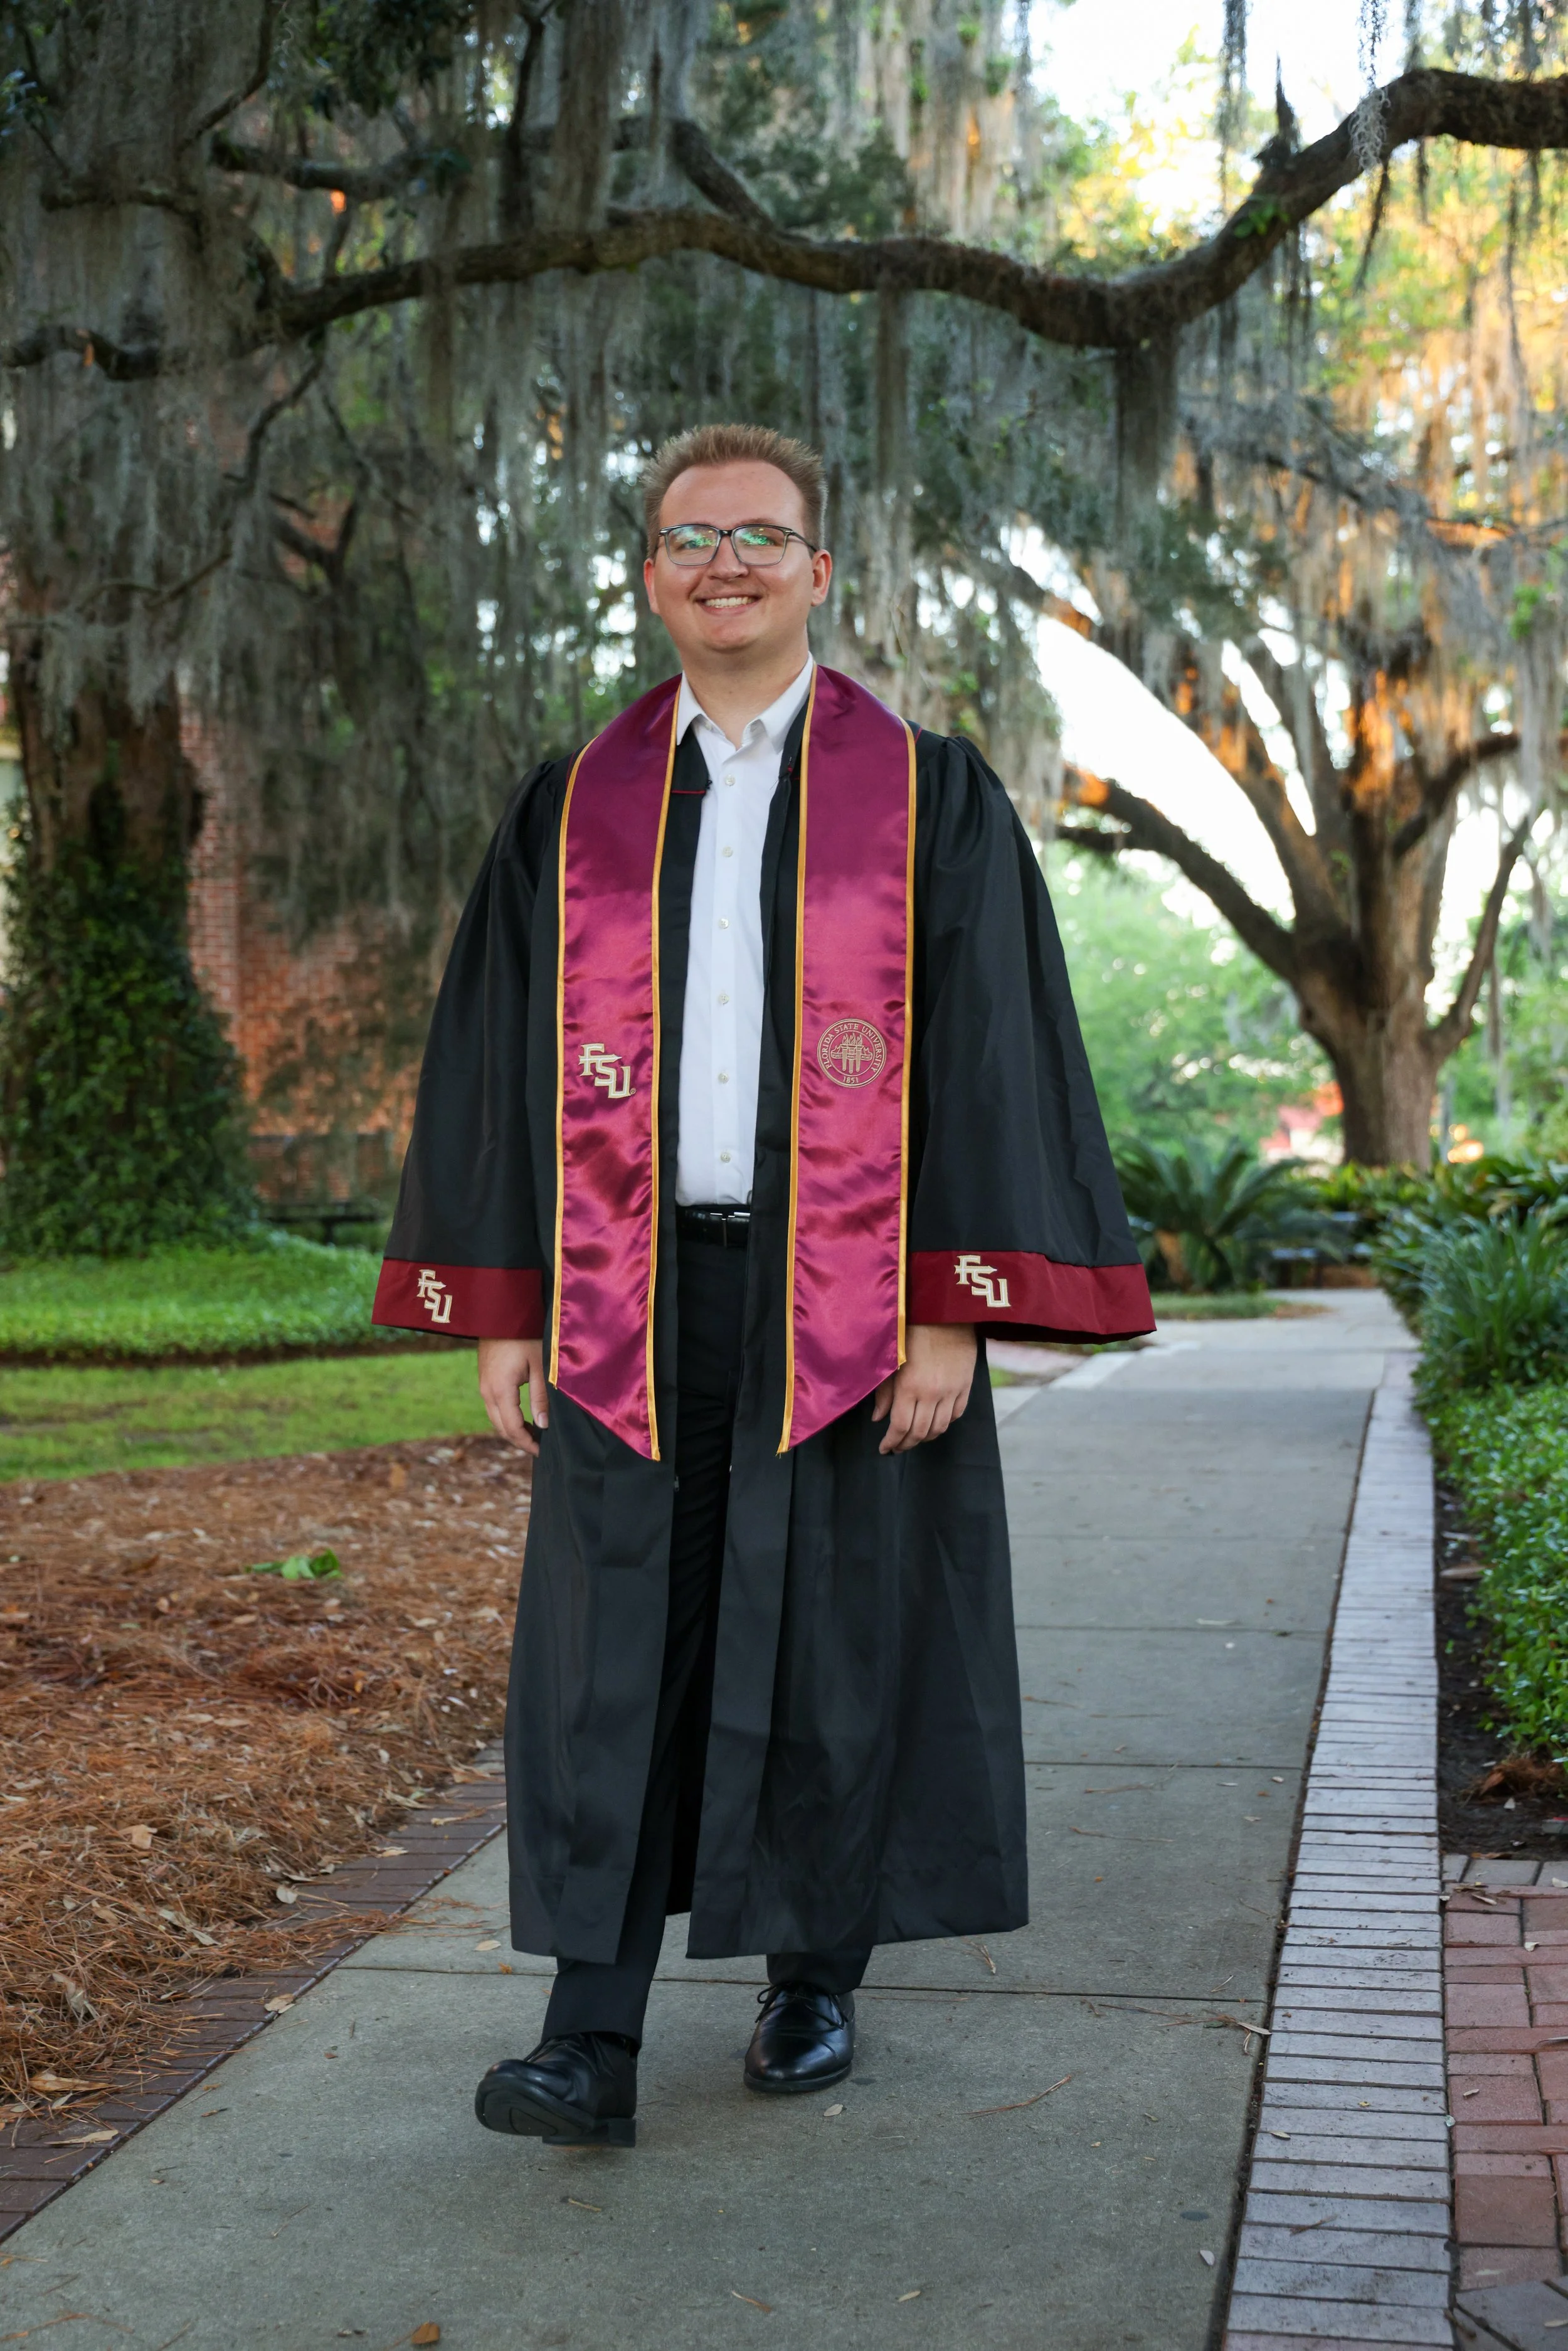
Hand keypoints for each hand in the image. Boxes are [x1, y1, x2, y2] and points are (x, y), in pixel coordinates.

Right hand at [478, 1337, 548, 1457]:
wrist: (502, 1312)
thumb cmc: (525, 1335)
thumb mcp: (539, 1366)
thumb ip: (540, 1397)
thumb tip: (543, 1425)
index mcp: (500, 1390)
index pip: (512, 1428)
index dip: (527, 1443)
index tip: (543, 1450)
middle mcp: (487, 1391)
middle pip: (501, 1427)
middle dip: (520, 1440)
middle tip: (540, 1445)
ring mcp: (483, 1385)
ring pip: (496, 1418)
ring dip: (513, 1429)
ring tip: (534, 1433)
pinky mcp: (485, 1379)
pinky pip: (494, 1407)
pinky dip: (507, 1417)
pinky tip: (523, 1416)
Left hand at [870, 1322, 975, 1454]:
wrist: (945, 1312)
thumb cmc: (912, 1332)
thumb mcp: (892, 1360)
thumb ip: (884, 1392)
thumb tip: (878, 1418)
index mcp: (910, 1387)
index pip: (900, 1427)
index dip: (891, 1442)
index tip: (884, 1449)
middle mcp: (932, 1393)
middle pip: (920, 1432)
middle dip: (906, 1444)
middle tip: (897, 1447)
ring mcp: (952, 1391)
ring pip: (940, 1428)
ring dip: (926, 1437)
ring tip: (915, 1438)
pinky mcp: (966, 1385)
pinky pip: (957, 1414)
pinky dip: (945, 1423)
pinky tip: (935, 1422)